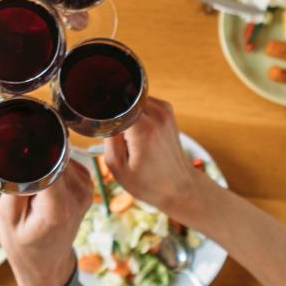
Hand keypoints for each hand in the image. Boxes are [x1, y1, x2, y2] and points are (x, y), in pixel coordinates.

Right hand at [0, 161, 91, 285]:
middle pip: (56, 155)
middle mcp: (78, 195)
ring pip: (61, 155)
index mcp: (58, 207)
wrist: (47, 264)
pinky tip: (43, 184)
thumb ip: (14, 183)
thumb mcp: (7, 218)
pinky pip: (66, 161)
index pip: (50, 161)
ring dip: (45, 161)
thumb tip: (19, 152)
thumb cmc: (22, 244)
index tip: (18, 148)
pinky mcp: (87, 183)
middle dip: (36, 156)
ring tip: (33, 186)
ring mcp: (87, 188)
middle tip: (21, 176)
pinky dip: (52, 166)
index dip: (33, 150)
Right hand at [102, 97, 201, 217]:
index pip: (116, 104)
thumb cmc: (149, 183)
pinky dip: (136, 112)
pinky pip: (142, 102)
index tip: (105, 128)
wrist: (180, 186)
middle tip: (119, 137)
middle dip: (116, 113)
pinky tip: (138, 131)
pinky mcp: (167, 109)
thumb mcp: (119, 170)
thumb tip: (106, 118)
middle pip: (124, 99)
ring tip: (129, 135)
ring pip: (132, 99)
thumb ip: (109, 142)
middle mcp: (157, 115)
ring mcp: (165, 110)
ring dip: (126, 113)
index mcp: (144, 130)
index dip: (106, 113)